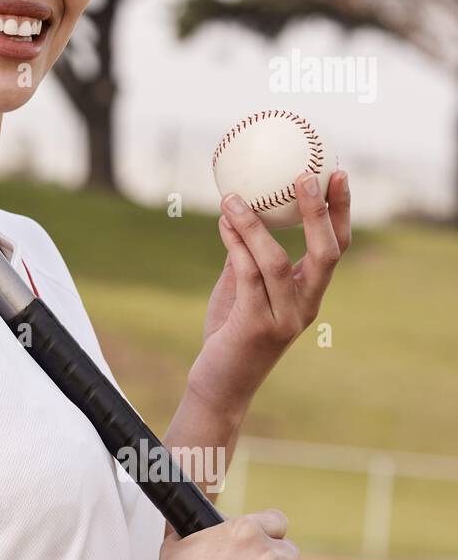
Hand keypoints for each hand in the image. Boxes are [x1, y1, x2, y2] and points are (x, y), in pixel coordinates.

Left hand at [187, 169, 351, 415]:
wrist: (219, 385)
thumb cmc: (230, 335)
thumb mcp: (241, 291)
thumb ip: (246, 259)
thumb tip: (239, 216)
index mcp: (309, 295)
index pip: (336, 248)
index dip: (340, 211)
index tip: (336, 174)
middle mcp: (305, 306)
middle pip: (326, 253)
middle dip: (320, 213)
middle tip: (307, 175)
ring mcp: (284, 318)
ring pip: (278, 262)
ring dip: (256, 226)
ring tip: (236, 196)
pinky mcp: (256, 326)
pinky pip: (248, 277)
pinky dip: (236, 246)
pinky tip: (224, 223)